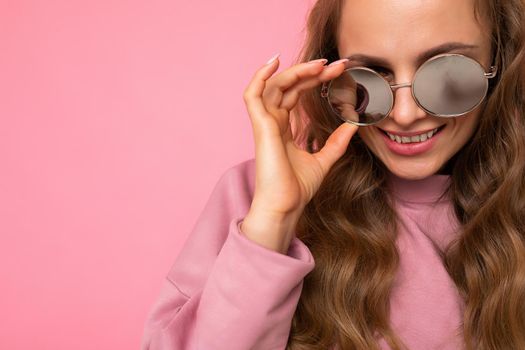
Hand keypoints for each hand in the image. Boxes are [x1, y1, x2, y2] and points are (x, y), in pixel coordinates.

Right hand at [240, 55, 357, 252]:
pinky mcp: (261, 127)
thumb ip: (336, 142)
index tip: (338, 73)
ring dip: (295, 71)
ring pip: (274, 86)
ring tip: (319, 64)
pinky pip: (253, 95)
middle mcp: (272, 122)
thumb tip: (353, 125)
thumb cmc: (297, 189)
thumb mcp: (323, 160)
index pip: (297, 94)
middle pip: (288, 86)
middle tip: (337, 64)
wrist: (285, 206)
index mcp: (283, 129)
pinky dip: (259, 76)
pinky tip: (274, 61)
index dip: (315, 80)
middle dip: (312, 72)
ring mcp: (265, 124)